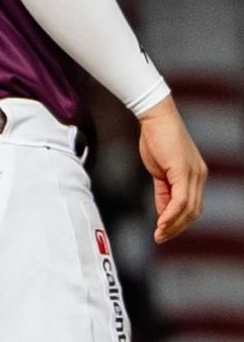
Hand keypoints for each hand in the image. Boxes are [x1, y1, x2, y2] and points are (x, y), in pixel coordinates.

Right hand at [137, 95, 207, 242]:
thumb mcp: (158, 170)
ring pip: (188, 208)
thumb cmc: (156, 138)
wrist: (156, 117)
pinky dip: (171, 214)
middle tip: (161, 237)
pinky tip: (162, 222)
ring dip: (173, 224)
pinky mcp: (183, 171)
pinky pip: (180, 199)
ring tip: (159, 233)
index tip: (164, 231)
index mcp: (194, 175)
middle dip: (177, 228)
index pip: (192, 206)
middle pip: (193, 211)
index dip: (179, 222)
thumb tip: (163, 211)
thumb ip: (163, 190)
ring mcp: (193, 174)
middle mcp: (199, 176)